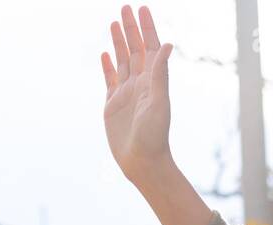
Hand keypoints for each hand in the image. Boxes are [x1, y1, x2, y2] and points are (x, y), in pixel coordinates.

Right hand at [101, 5, 174, 183]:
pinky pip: (110, 79)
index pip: (150, 47)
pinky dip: (107, 66)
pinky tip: (105, 55)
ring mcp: (126, 93)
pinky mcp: (112, 104)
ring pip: (122, 60)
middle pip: (135, 49)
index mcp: (153, 81)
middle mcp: (140, 84)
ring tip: (114, 23)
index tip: (141, 8)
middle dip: (131, 28)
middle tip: (125, 7)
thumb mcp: (158, 102)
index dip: (147, 27)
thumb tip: (168, 44)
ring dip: (119, 42)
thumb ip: (160, 73)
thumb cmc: (154, 135)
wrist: (142, 161)